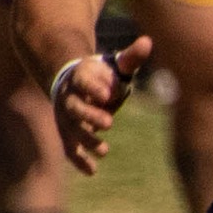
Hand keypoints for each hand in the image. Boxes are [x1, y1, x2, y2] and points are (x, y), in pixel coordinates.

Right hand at [52, 37, 151, 174]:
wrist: (73, 82)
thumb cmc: (101, 74)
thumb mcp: (116, 64)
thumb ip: (131, 57)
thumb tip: (147, 41)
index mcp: (80, 76)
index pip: (84, 81)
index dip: (94, 87)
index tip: (107, 94)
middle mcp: (69, 97)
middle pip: (75, 108)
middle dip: (90, 116)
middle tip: (109, 122)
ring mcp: (65, 116)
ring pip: (70, 130)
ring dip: (85, 140)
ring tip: (103, 150)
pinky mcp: (67, 131)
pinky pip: (69, 147)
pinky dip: (79, 159)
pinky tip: (92, 171)